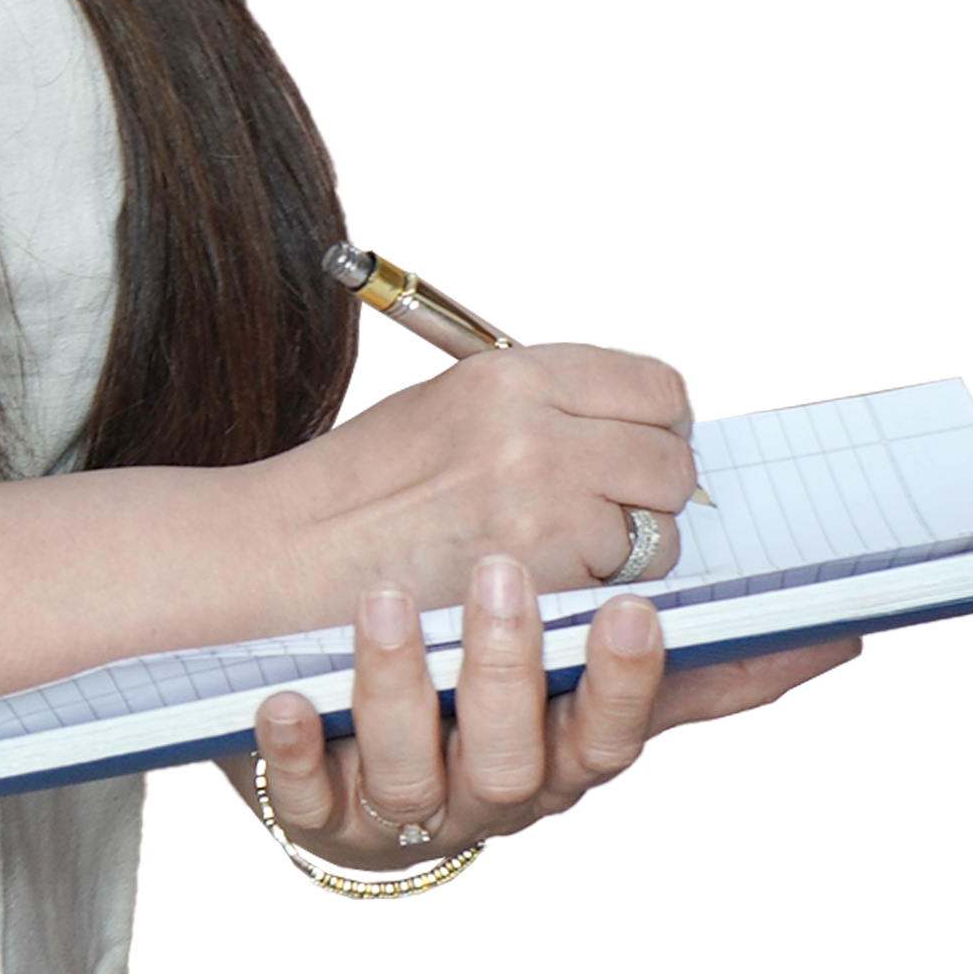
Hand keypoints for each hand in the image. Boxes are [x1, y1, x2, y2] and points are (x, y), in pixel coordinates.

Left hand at [244, 555, 860, 875]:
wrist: (352, 745)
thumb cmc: (494, 700)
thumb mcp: (594, 681)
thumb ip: (694, 659)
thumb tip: (830, 631)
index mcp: (560, 754)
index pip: (611, 731)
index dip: (627, 680)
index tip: (638, 605)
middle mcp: (489, 792)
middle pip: (512, 757)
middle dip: (509, 672)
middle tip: (499, 571)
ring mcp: (401, 807)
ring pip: (409, 772)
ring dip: (398, 686)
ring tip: (386, 598)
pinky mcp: (318, 811)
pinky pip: (303, 796)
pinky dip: (294, 750)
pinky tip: (285, 697)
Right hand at [285, 345, 705, 609]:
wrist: (300, 550)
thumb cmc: (366, 483)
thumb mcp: (451, 401)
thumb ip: (542, 403)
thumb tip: (631, 424)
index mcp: (513, 373)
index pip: (656, 386)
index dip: (656, 424)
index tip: (639, 447)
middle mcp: (536, 429)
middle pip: (672, 458)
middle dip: (654, 492)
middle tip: (615, 510)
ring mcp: (543, 506)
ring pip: (659, 533)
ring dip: (629, 554)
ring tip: (566, 556)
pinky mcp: (542, 579)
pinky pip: (623, 590)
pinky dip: (598, 599)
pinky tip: (546, 590)